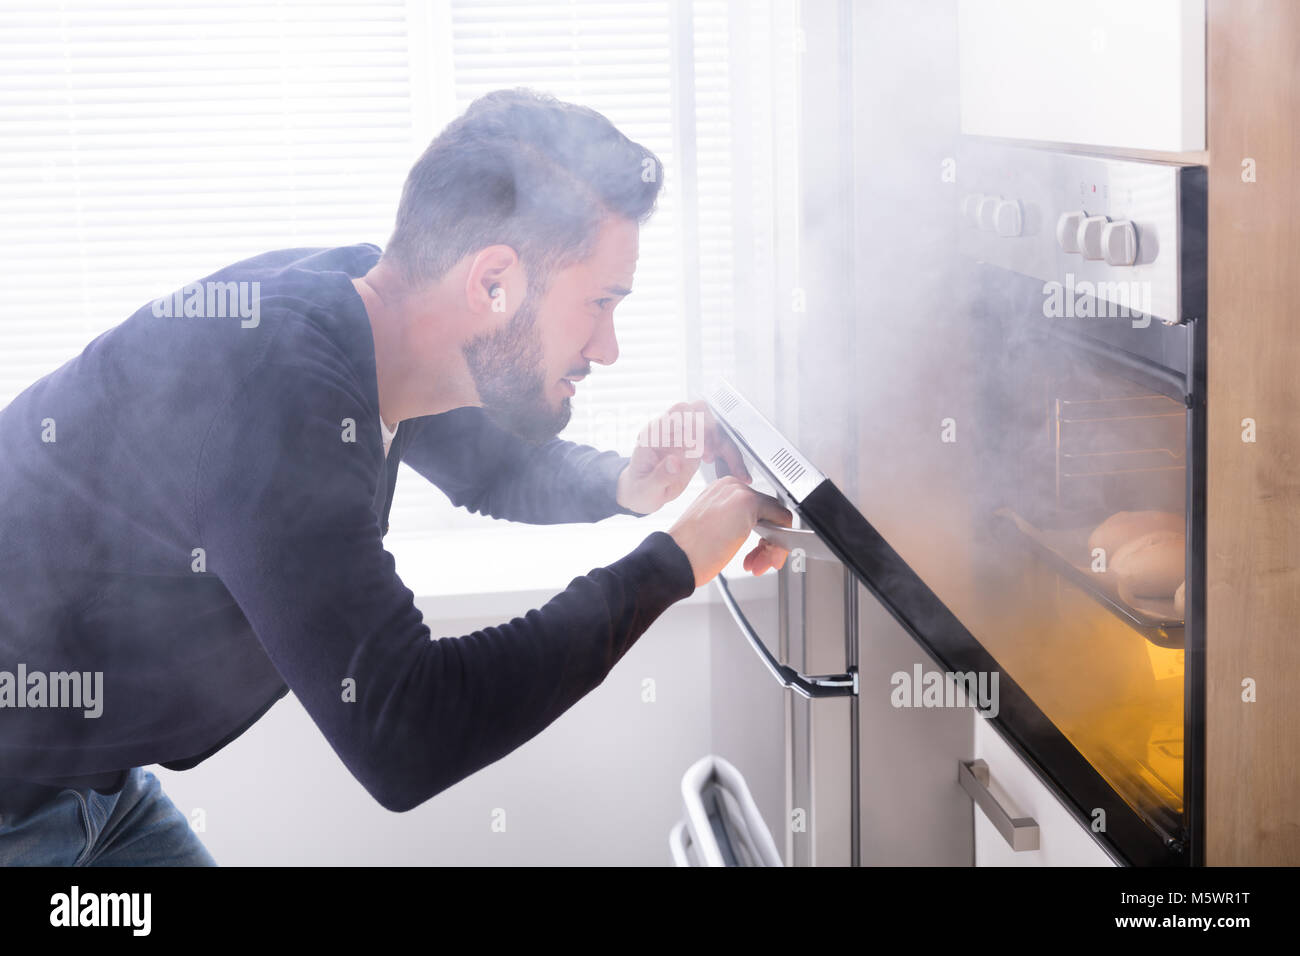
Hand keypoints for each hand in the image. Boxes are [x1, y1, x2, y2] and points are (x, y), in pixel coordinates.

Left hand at [616, 400, 752, 515]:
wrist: (642, 494)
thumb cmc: (639, 489)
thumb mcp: (646, 488)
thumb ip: (660, 475)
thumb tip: (675, 462)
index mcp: (656, 433)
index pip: (678, 411)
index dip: (694, 421)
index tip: (701, 443)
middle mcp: (673, 431)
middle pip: (702, 413)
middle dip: (715, 432)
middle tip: (716, 457)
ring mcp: (687, 438)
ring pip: (716, 429)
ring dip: (728, 447)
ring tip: (735, 471)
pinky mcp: (697, 449)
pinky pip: (720, 446)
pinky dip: (730, 457)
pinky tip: (734, 472)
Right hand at [667, 476, 792, 587]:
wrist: (675, 558)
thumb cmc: (687, 552)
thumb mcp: (714, 531)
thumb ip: (735, 526)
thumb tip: (761, 536)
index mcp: (720, 491)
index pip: (757, 510)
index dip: (762, 536)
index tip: (756, 554)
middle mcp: (730, 487)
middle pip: (768, 514)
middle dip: (768, 544)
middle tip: (759, 562)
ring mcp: (738, 492)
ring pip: (776, 518)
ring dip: (772, 548)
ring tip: (759, 565)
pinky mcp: (748, 502)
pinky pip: (782, 520)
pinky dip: (780, 543)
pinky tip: (766, 558)